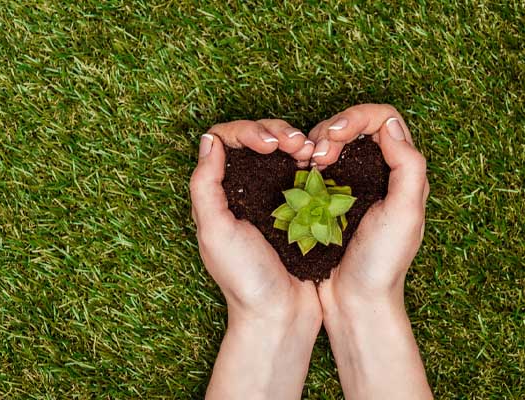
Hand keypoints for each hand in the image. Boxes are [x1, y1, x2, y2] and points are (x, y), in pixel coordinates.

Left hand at [190, 120, 320, 399]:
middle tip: (295, 144)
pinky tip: (320, 163)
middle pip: (256, 137)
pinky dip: (311, 160)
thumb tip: (209, 139)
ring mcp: (274, 195)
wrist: (282, 313)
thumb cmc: (245, 277)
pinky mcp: (301, 205)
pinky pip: (303, 170)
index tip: (267, 146)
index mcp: (221, 191)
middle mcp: (245, 188)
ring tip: (310, 151)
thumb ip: (205, 185)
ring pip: (282, 149)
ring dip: (295, 140)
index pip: (226, 140)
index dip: (247, 131)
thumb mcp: (215, 231)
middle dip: (276, 131)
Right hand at [312, 104, 431, 398]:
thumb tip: (390, 125)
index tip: (335, 137)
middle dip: (333, 129)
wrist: (354, 300)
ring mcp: (351, 183)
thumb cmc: (382, 262)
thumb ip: (407, 167)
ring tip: (309, 164)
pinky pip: (316, 165)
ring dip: (316, 143)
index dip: (356, 117)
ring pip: (332, 141)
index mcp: (402, 171)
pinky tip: (300, 174)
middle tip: (319, 156)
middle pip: (354, 125)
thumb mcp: (405, 215)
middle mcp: (378, 171)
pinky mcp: (326, 197)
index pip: (383, 119)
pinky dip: (305, 161)